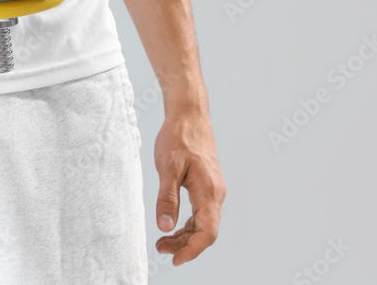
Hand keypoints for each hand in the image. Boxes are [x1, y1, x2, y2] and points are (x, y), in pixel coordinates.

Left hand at [153, 104, 225, 265]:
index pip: (207, 232)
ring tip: (163, 241)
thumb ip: (167, 198)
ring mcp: (213, 190)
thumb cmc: (179, 137)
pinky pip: (201, 213)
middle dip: (184, 245)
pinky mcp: (207, 185)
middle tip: (160, 249)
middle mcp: (216, 193)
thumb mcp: (168, 168)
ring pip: (203, 223)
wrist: (189, 115)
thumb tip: (165, 227)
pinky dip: (188, 224)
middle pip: (205, 231)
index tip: (174, 260)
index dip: (192, 250)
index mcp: (209, 191)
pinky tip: (173, 225)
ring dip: (185, 236)